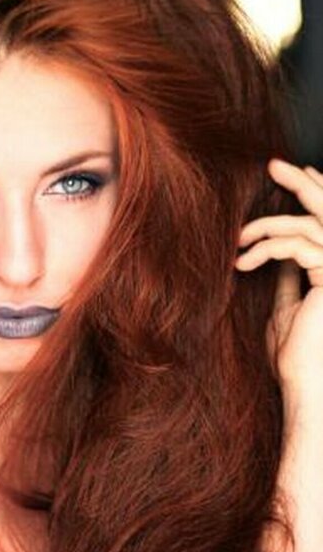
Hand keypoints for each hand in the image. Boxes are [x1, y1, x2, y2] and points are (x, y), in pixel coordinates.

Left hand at [235, 159, 322, 402]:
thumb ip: (289, 279)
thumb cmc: (296, 357)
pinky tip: (244, 263)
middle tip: (272, 166)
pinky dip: (268, 248)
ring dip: (267, 227)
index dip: (317, 193)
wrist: (304, 386)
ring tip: (238, 240)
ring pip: (309, 225)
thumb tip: (280, 256)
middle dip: (302, 183)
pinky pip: (299, 245)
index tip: (293, 174)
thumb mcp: (288, 309)